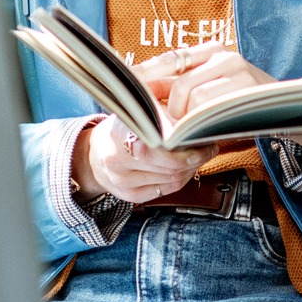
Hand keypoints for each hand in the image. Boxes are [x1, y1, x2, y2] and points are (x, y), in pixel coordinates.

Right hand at [71, 115, 213, 203]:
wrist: (93, 155)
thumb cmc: (121, 128)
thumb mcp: (134, 109)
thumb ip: (158, 105)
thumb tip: (189, 108)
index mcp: (116, 135)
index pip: (154, 146)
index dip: (181, 145)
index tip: (197, 136)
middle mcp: (116, 161)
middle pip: (167, 165)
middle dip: (194, 157)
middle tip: (207, 146)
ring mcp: (122, 182)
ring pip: (171, 179)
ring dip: (191, 167)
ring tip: (199, 154)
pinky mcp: (130, 196)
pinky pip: (166, 190)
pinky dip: (182, 178)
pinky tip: (186, 167)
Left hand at [132, 44, 301, 150]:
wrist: (294, 111)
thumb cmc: (245, 106)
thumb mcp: (214, 92)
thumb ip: (184, 89)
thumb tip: (143, 95)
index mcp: (212, 51)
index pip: (169, 59)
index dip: (144, 74)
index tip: (124, 89)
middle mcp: (224, 55)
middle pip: (177, 83)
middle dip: (168, 110)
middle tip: (168, 128)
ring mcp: (238, 71)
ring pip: (192, 98)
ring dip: (186, 121)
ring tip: (191, 132)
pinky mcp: (247, 90)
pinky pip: (210, 110)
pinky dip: (201, 124)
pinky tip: (203, 132)